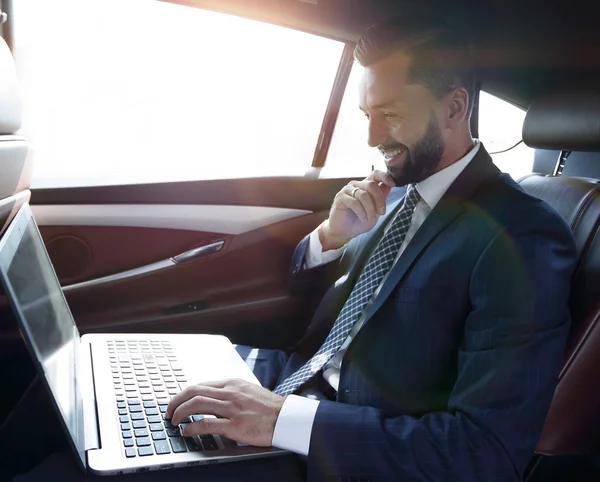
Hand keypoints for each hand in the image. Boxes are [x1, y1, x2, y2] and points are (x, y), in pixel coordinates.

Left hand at [165, 379, 284, 446]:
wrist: (286, 417)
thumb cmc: (269, 407)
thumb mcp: (248, 391)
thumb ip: (230, 393)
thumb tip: (213, 399)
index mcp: (232, 384)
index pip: (201, 385)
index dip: (185, 394)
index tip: (177, 402)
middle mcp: (230, 393)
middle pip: (194, 391)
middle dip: (176, 401)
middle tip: (169, 411)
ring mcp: (231, 408)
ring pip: (196, 404)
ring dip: (180, 412)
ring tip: (174, 421)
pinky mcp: (235, 425)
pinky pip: (206, 424)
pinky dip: (192, 426)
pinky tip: (187, 431)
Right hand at [321, 170, 394, 249]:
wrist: (345, 232)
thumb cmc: (360, 221)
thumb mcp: (376, 210)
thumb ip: (382, 197)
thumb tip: (390, 185)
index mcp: (366, 186)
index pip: (375, 174)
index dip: (384, 176)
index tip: (393, 184)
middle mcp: (356, 185)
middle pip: (371, 185)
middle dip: (379, 199)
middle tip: (381, 212)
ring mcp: (347, 190)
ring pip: (364, 195)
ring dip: (370, 209)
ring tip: (369, 219)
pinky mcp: (340, 198)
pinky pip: (354, 202)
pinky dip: (361, 212)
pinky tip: (363, 218)